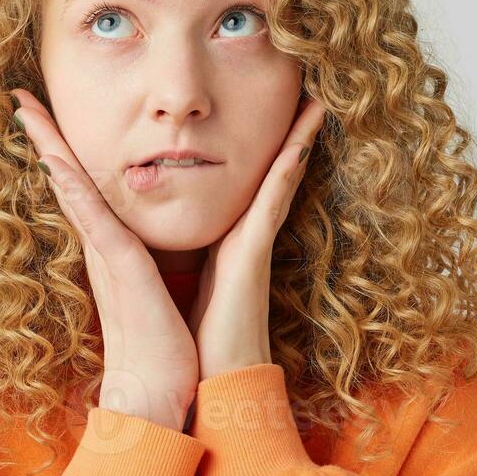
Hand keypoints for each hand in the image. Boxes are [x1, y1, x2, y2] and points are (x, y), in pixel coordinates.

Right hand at [9, 88, 198, 431]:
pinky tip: (59, 162)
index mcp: (114, 252)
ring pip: (73, 191)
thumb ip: (148, 269)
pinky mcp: (121, 270)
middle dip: (46, 138)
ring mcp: (107, 258)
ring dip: (52, 149)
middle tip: (23, 97)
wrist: (158, 396)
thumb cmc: (162, 350)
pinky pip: (94, 220)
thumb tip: (151, 256)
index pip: (85, 192)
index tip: (47, 119)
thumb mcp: (157, 294)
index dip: (65, 154)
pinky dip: (75, 189)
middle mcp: (103, 249)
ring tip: (31, 110)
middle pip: (68, 181)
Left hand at [188, 96, 326, 380]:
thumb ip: (180, 260)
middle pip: (269, 173)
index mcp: (225, 242)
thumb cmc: (196, 343)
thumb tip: (163, 244)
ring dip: (297, 140)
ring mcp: (253, 245)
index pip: (243, 185)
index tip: (267, 112)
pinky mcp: (253, 256)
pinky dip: (287, 172)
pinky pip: (273, 204)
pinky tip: (298, 143)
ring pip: (278, 179)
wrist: (208, 385)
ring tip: (313, 101)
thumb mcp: (182, 285)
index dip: (257, 148)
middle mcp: (245, 237)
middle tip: (304, 91)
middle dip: (288, 134)